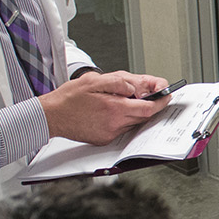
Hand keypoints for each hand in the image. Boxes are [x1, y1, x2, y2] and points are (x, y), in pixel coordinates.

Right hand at [40, 70, 169, 144]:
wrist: (51, 116)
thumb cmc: (68, 98)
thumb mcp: (94, 80)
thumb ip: (118, 83)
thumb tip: (134, 88)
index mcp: (114, 108)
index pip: (148, 108)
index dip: (161, 101)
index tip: (166, 95)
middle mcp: (114, 124)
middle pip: (144, 116)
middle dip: (150, 105)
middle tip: (152, 94)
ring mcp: (110, 133)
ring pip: (133, 122)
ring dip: (135, 111)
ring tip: (125, 99)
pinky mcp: (104, 139)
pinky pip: (122, 128)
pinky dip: (123, 119)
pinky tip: (113, 110)